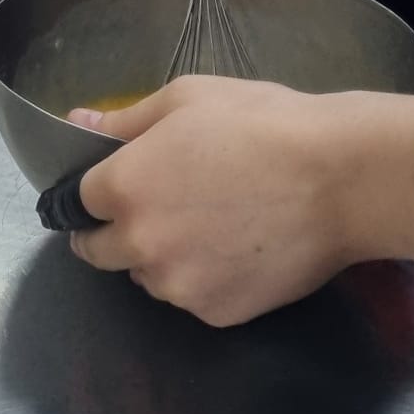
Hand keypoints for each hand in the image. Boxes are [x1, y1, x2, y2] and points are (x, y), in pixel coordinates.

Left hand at [67, 79, 413, 325]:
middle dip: (112, 231)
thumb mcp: (186, 99)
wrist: (339, 178)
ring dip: (161, 255)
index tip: (100, 191)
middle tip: (157, 205)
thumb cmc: (261, 123)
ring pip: (148, 275)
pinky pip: (192, 295)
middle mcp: (141, 246)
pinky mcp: (218, 314)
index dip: (86, 194)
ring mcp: (179, 287)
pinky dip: (203, 275)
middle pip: (99, 252)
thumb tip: (77, 122)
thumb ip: (124, 120)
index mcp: (124, 188)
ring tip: (210, 220)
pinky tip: (238, 244)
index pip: (74, 204)